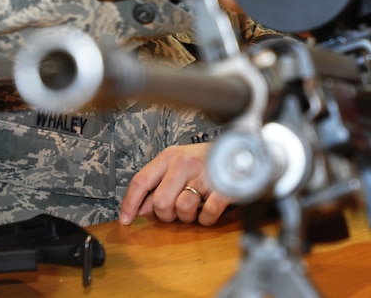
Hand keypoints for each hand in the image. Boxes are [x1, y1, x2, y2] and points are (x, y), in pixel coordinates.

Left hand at [118, 143, 233, 225]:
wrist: (244, 151)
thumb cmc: (209, 159)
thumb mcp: (181, 164)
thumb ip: (160, 183)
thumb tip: (141, 208)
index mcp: (171, 156)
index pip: (141, 180)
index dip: (130, 203)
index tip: (126, 220)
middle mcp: (185, 162)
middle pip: (160, 202)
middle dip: (167, 215)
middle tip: (177, 212)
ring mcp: (205, 174)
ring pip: (182, 208)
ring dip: (188, 217)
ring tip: (195, 209)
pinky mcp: (223, 187)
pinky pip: (207, 214)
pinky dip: (206, 219)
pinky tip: (208, 213)